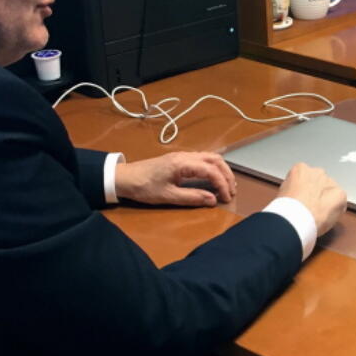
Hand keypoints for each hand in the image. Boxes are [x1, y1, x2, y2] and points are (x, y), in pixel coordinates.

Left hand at [115, 152, 236, 207]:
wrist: (124, 178)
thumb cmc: (143, 187)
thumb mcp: (168, 196)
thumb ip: (192, 197)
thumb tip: (212, 200)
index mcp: (183, 164)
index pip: (211, 171)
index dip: (222, 184)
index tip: (227, 198)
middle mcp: (185, 156)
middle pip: (215, 159)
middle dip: (227, 175)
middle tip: (232, 191)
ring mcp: (182, 155)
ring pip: (210, 157)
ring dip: (221, 170)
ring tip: (226, 185)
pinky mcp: (178, 159)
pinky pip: (202, 159)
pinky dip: (212, 168)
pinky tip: (212, 179)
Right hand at [278, 162, 346, 235]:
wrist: (294, 218)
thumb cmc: (285, 209)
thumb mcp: (283, 193)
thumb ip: (293, 189)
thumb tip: (298, 196)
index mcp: (300, 169)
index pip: (305, 177)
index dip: (303, 189)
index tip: (301, 198)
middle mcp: (316, 171)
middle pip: (320, 181)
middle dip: (317, 192)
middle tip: (311, 207)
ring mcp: (329, 181)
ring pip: (331, 190)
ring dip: (327, 200)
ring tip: (317, 214)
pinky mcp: (340, 194)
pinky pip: (340, 201)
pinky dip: (336, 209)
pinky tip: (326, 216)